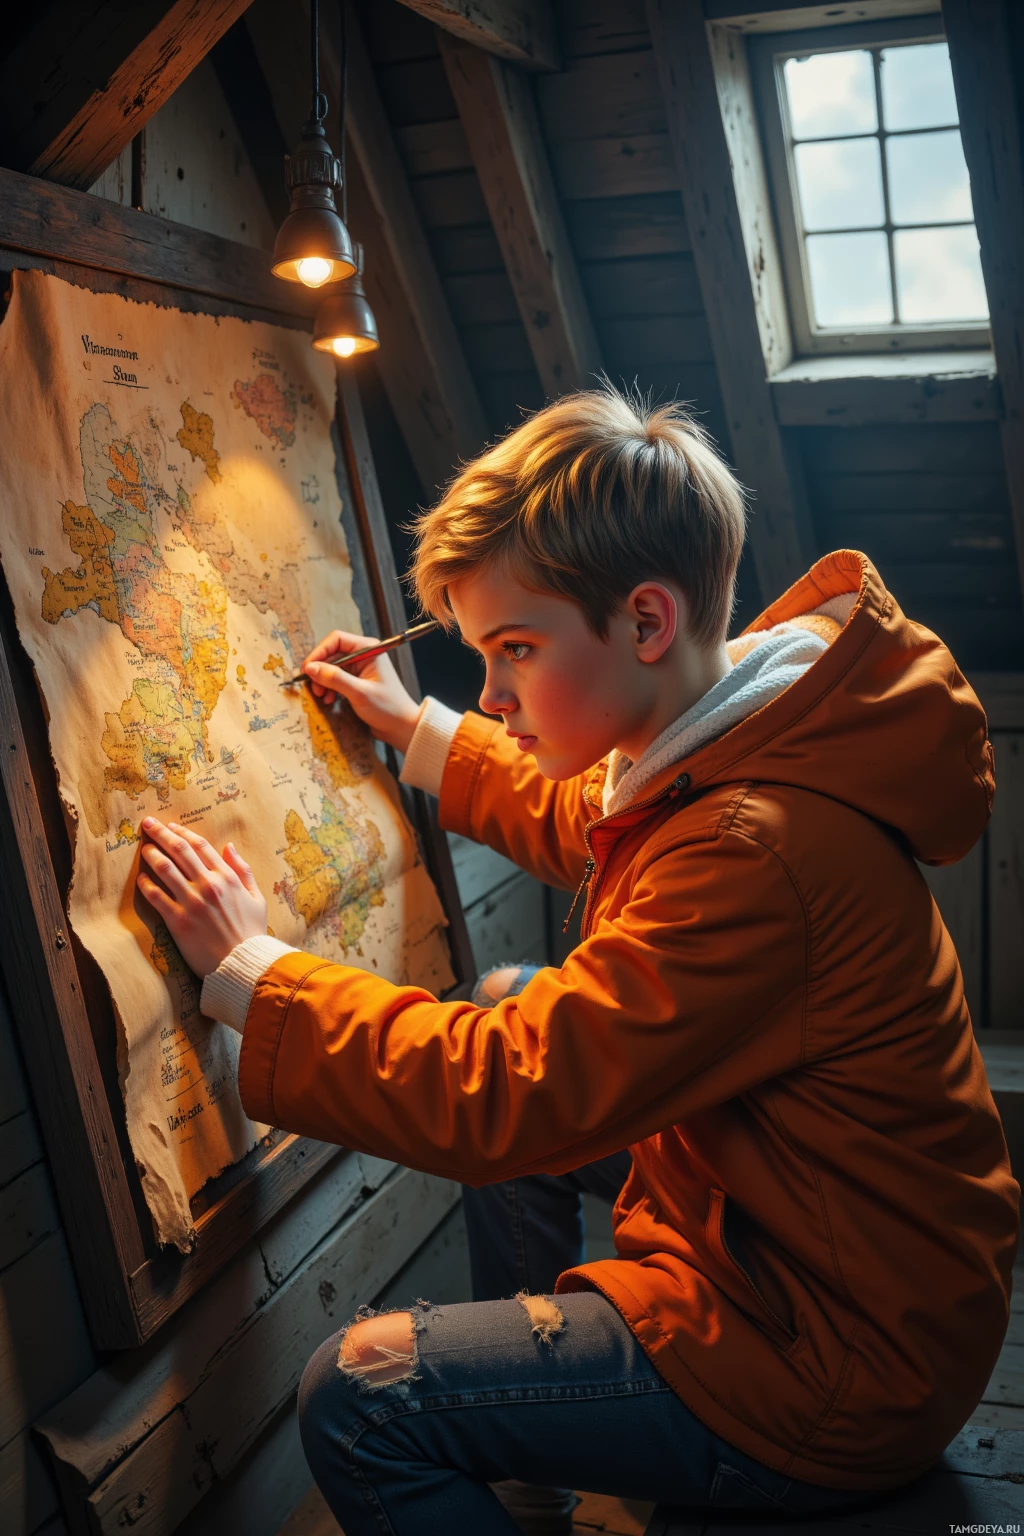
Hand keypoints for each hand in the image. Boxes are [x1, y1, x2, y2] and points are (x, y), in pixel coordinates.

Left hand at [136, 819, 267, 977]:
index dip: (183, 832)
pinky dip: (146, 885)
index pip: (200, 846)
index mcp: (228, 878)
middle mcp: (208, 885)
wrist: (243, 963)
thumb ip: (243, 870)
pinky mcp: (178, 921)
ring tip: (143, 848)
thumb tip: (229, 846)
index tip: (171, 826)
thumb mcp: (256, 897)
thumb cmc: (252, 932)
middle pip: (180, 851)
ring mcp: (192, 902)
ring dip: (152, 855)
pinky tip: (140, 879)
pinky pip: (156, 898)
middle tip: (147, 824)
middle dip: (161, 834)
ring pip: (165, 869)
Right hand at [303, 629, 421, 753]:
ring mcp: (360, 668)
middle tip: (313, 687)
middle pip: (332, 654)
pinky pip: (336, 679)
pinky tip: (329, 699)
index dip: (319, 652)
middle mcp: (363, 655)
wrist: (401, 727)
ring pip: (332, 668)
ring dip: (323, 681)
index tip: (308, 669)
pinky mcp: (357, 681)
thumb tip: (311, 668)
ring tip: (321, 696)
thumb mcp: (359, 693)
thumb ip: (335, 678)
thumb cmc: (387, 708)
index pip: (336, 640)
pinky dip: (329, 688)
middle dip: (320, 670)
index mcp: (368, 649)